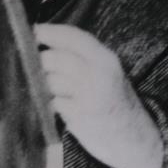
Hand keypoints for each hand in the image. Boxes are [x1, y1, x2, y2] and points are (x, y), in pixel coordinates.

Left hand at [34, 23, 162, 167]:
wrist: (134, 136)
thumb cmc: (115, 100)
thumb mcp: (109, 72)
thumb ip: (83, 57)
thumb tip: (44, 44)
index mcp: (107, 59)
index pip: (74, 37)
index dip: (50, 31)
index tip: (33, 31)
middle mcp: (99, 75)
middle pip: (54, 58)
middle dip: (39, 62)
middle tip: (37, 67)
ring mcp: (88, 97)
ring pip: (49, 80)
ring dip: (44, 85)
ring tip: (55, 90)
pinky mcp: (79, 117)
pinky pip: (52, 102)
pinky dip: (51, 104)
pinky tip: (61, 106)